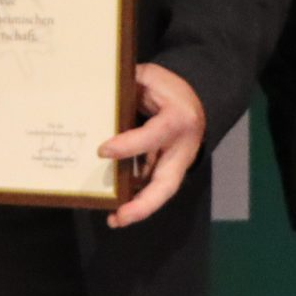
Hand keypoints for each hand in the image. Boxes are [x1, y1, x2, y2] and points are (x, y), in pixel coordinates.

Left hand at [98, 62, 205, 228]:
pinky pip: (152, 187)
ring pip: (161, 193)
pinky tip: (117, 208)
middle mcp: (180, 149)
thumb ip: (130, 82)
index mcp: (177, 120)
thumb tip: (99, 88)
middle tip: (120, 215)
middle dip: (144, 204)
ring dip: (138, 208)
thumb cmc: (170, 89)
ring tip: (114, 219)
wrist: (196, 102)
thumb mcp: (151, 77)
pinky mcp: (168, 170)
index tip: (102, 151)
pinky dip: (136, 199)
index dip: (128, 145)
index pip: (152, 136)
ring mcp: (176, 164)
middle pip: (167, 184)